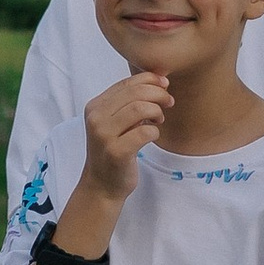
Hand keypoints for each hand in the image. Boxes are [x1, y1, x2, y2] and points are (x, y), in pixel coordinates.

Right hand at [81, 68, 170, 200]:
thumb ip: (129, 101)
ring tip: (159, 120)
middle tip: (168, 103)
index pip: (126, 83)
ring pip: (140, 108)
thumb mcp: (114, 121)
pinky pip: (145, 132)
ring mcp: (104, 136)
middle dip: (159, 94)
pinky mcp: (116, 152)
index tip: (165, 86)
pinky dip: (155, 132)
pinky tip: (152, 136)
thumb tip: (159, 79)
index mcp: (95, 106)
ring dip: (157, 112)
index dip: (150, 79)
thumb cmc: (114, 150)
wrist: (102, 185)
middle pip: (136, 93)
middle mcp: (96, 118)